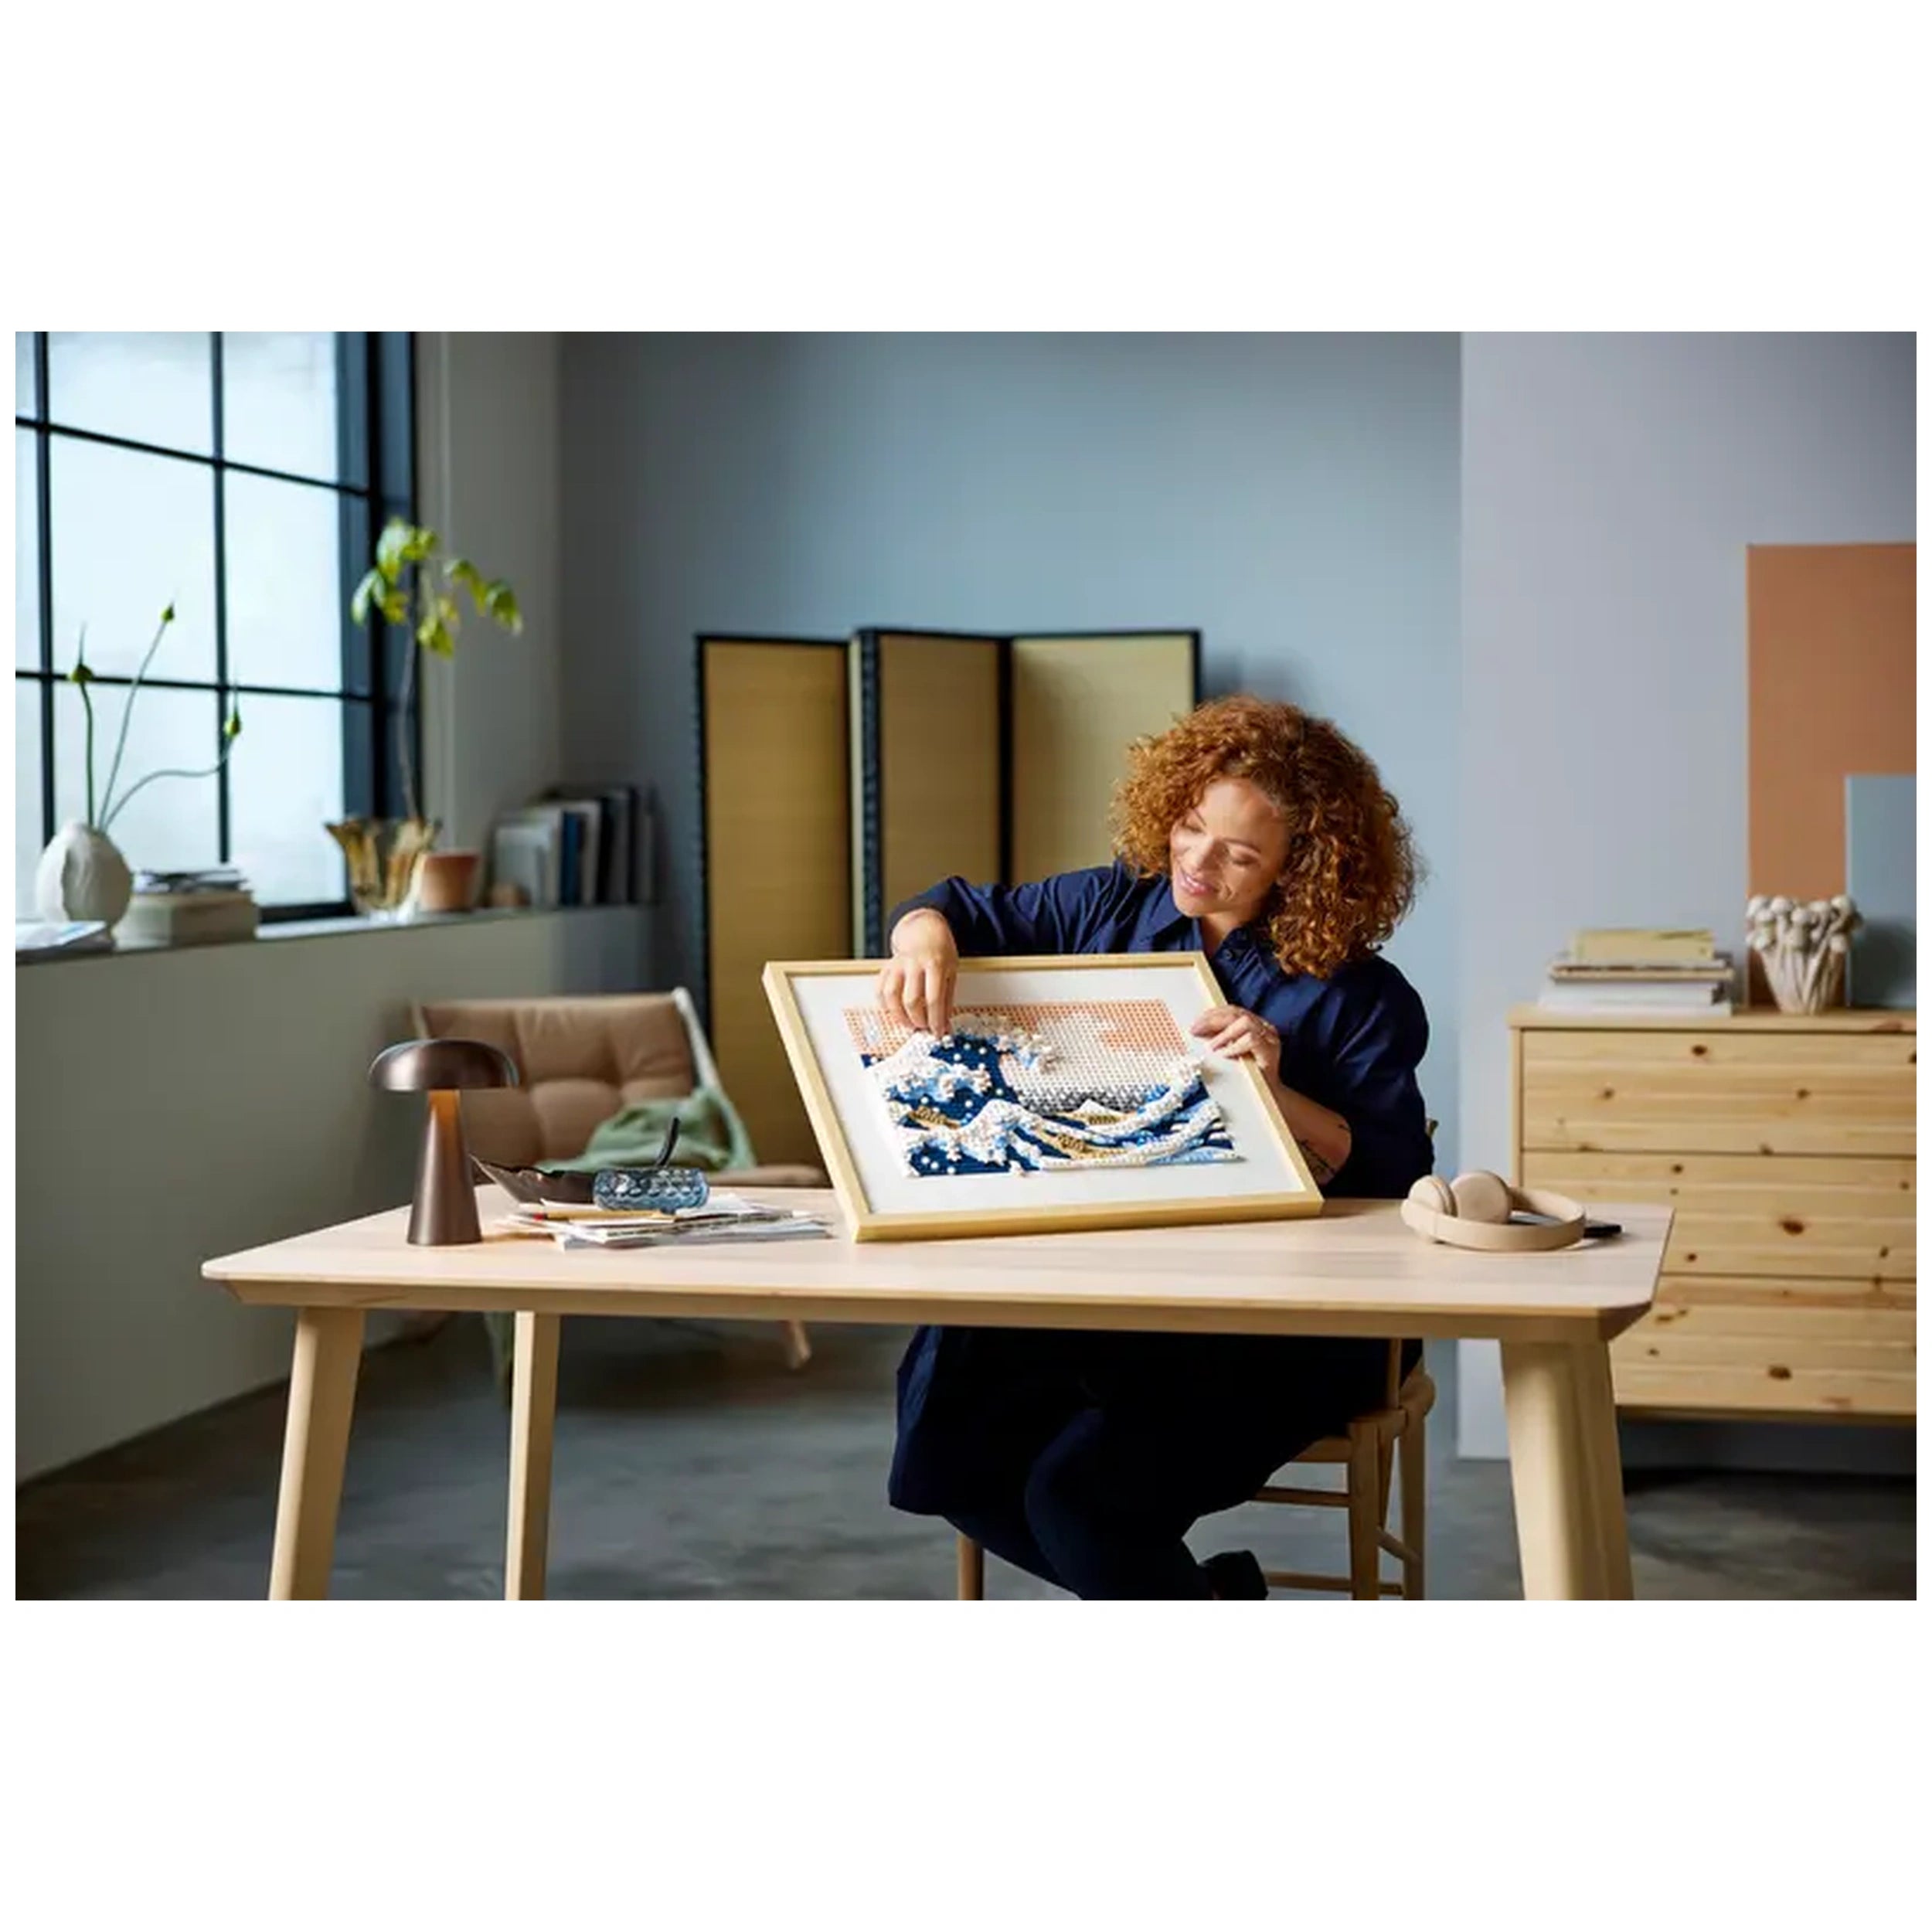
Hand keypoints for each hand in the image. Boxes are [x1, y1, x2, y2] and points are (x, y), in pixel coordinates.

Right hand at [877, 909, 957, 1035]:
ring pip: (891, 996)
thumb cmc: (940, 951)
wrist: (924, 930)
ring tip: (909, 1022)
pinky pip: (880, 989)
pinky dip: (885, 1005)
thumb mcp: (951, 972)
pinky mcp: (886, 967)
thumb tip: (945, 1025)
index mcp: (935, 964)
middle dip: (917, 1020)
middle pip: (911, 1000)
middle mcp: (914, 964)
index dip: (935, 1020)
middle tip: (924, 1027)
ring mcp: (897, 964)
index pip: (933, 998)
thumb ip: (947, 999)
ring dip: (899, 1016)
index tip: (938, 1032)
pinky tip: (895, 1010)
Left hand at [1191, 1004, 1281, 1082]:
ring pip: (1245, 1022)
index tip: (1196, 1023)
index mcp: (1255, 1024)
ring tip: (1211, 1046)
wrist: (1268, 1095)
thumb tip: (1199, 1031)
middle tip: (1196, 1030)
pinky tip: (1224, 1054)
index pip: (1232, 1011)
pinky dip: (1235, 1045)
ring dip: (1223, 1033)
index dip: (1213, 1014)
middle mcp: (1264, 1027)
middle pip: (1237, 1014)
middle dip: (1213, 1020)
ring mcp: (1269, 1038)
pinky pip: (1252, 1040)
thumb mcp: (1231, 1052)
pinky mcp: (1271, 1051)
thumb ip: (1221, 1039)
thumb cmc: (1248, 1074)